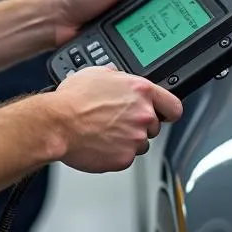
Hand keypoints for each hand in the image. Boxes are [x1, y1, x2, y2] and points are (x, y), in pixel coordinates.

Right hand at [51, 67, 183, 172]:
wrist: (57, 123)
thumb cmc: (72, 99)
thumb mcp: (96, 73)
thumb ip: (115, 76)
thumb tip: (117, 76)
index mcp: (140, 91)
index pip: (173, 105)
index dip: (168, 111)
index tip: (164, 114)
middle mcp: (143, 115)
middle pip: (154, 126)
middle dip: (139, 125)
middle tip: (118, 121)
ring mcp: (135, 138)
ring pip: (141, 143)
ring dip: (128, 140)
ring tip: (105, 132)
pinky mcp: (125, 158)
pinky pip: (127, 157)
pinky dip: (116, 153)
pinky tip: (100, 143)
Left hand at [52, 0, 173, 45]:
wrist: (58, 21)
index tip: (187, 1)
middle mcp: (136, 8)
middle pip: (163, 15)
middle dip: (170, 21)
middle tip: (178, 25)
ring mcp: (131, 27)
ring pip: (155, 34)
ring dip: (159, 38)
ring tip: (166, 40)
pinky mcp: (125, 44)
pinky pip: (140, 48)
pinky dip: (145, 51)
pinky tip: (150, 52)